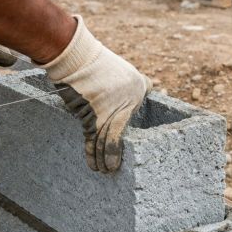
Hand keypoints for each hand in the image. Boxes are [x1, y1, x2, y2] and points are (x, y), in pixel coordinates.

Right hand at [41, 17, 151, 172]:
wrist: (79, 60)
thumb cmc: (106, 67)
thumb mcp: (132, 75)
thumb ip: (142, 85)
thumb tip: (152, 87)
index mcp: (130, 101)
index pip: (125, 130)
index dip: (118, 150)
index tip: (118, 163)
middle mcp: (115, 110)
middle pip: (111, 141)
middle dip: (109, 159)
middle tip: (109, 171)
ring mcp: (99, 114)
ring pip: (99, 142)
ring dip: (98, 159)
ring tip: (100, 170)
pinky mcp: (84, 115)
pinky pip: (88, 137)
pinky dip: (89, 151)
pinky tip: (91, 161)